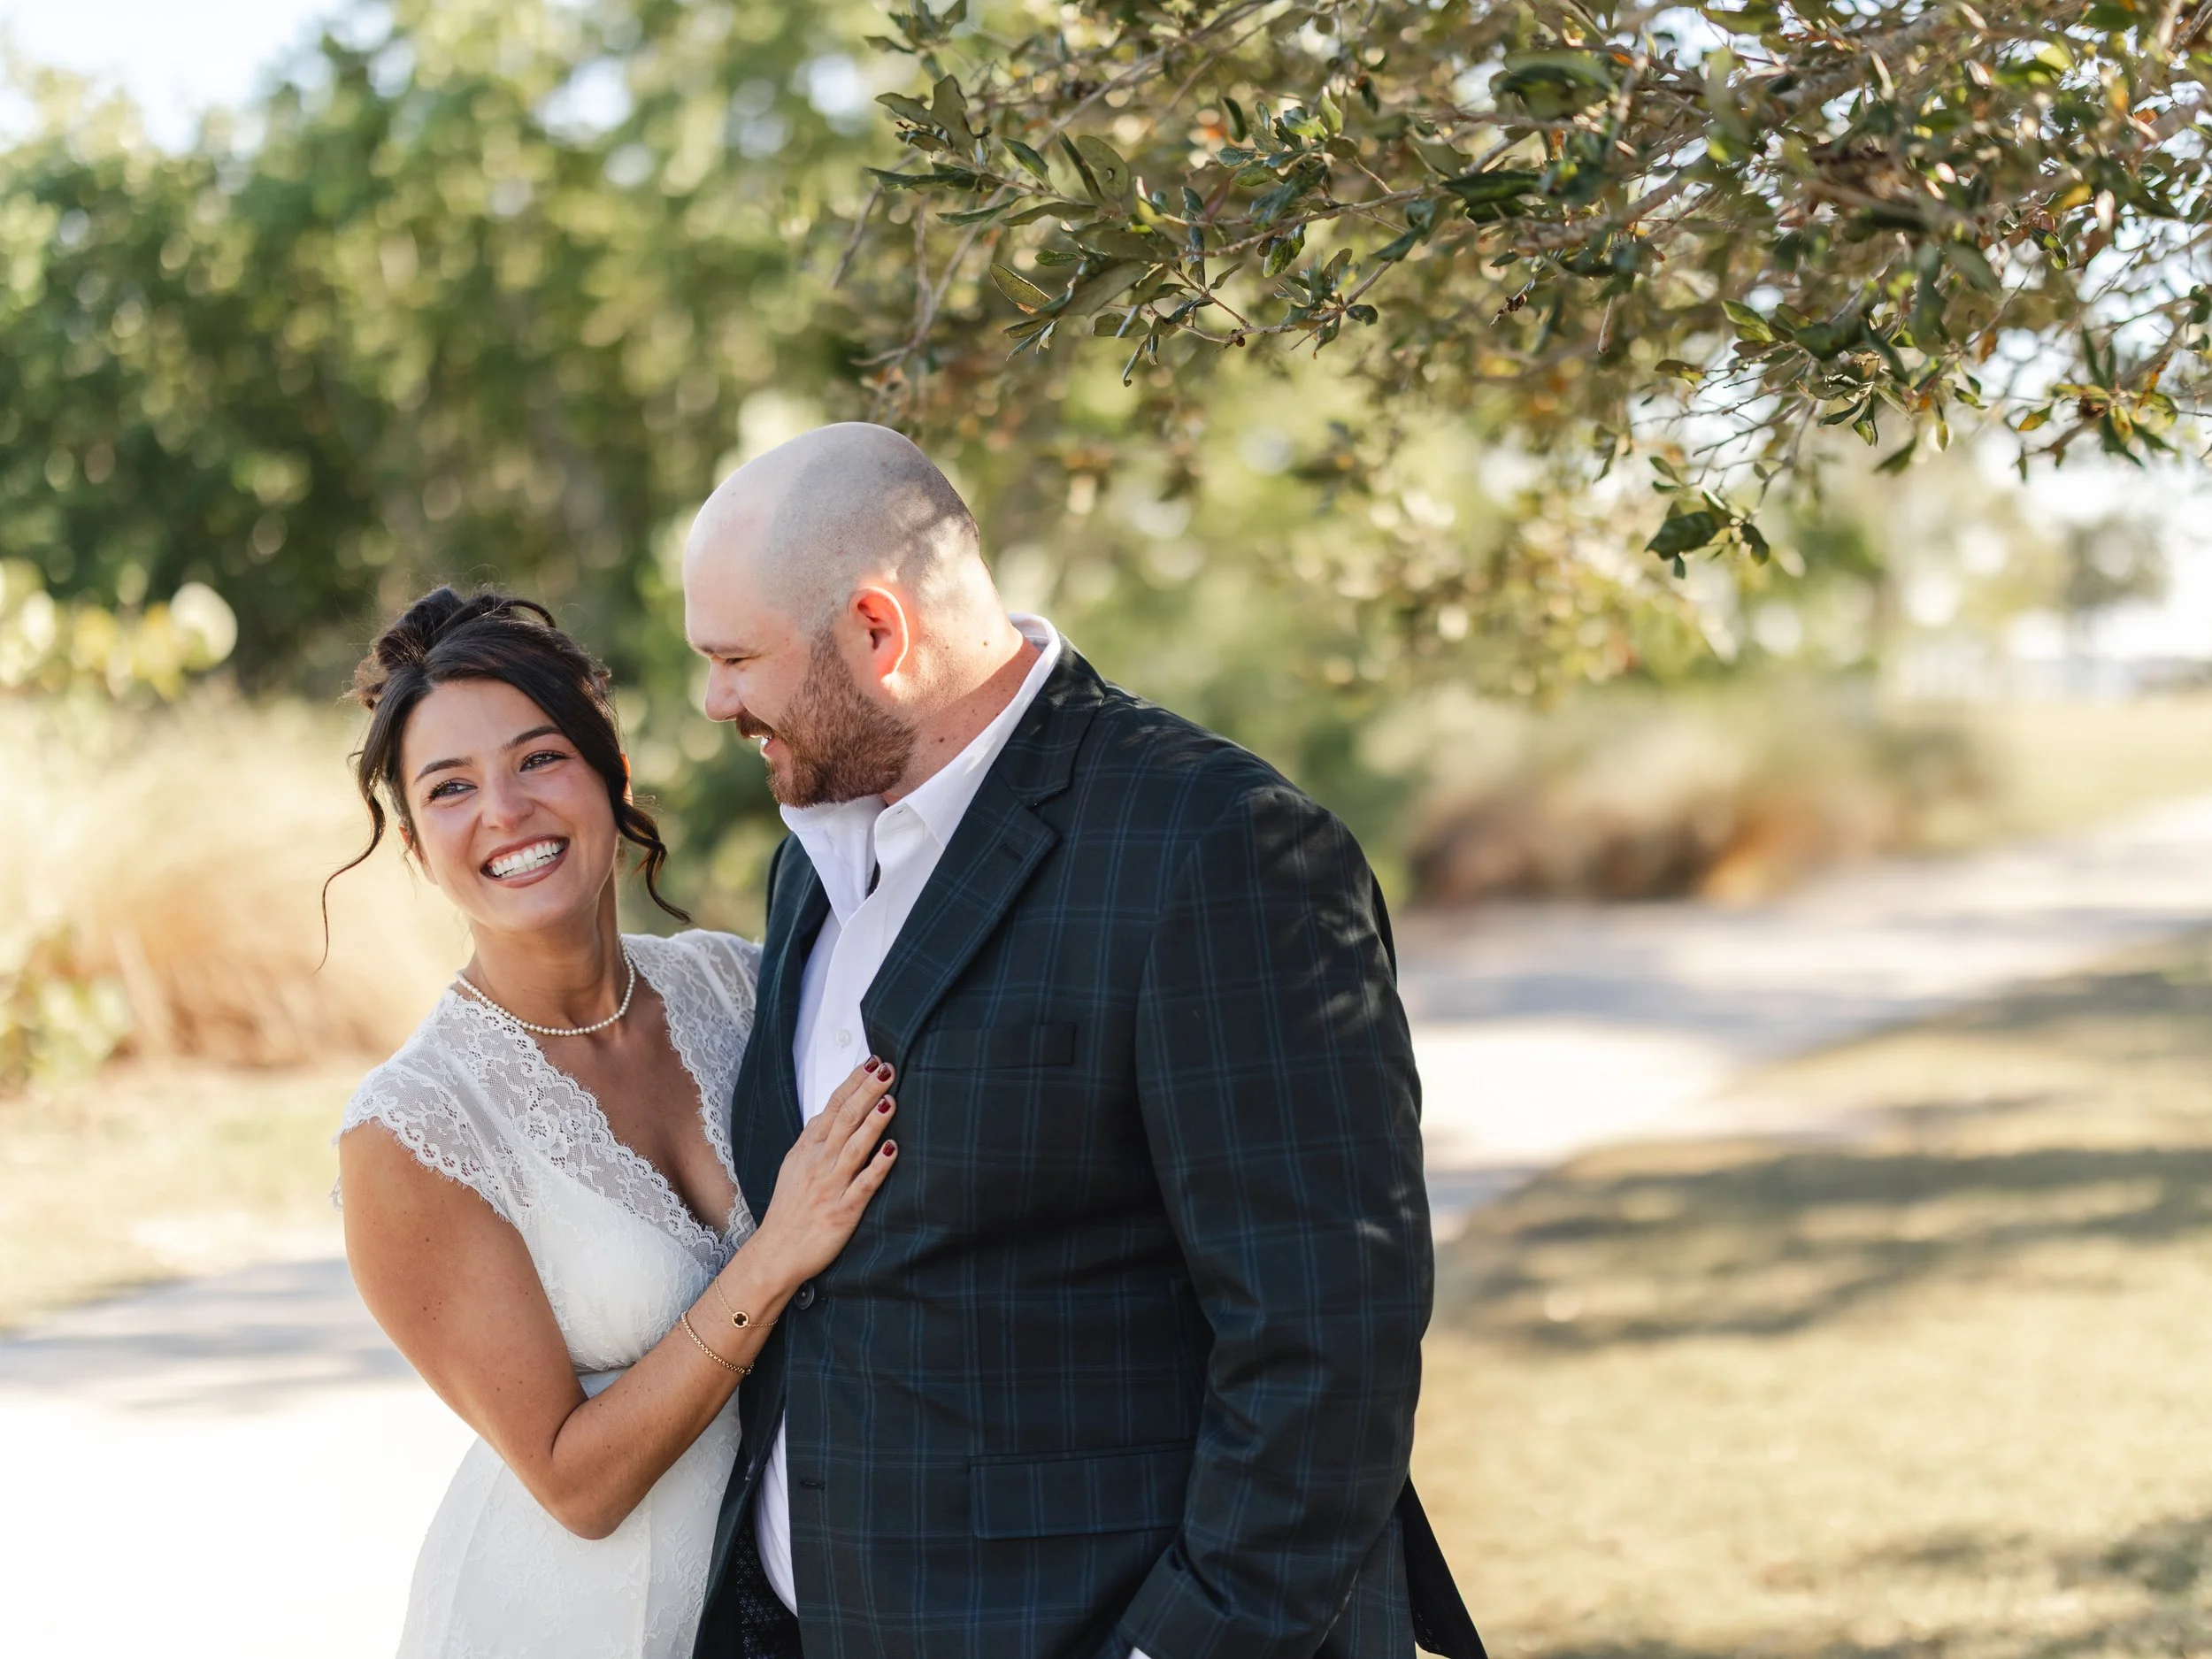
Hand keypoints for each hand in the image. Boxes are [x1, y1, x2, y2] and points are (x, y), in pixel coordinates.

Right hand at [749, 1058, 898, 1287]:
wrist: (776, 1253)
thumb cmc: (789, 1210)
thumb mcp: (794, 1167)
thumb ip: (813, 1140)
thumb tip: (828, 1113)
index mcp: (807, 1150)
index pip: (832, 1107)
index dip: (853, 1083)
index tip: (872, 1062)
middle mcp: (819, 1163)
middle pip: (845, 1119)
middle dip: (867, 1091)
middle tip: (887, 1069)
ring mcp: (831, 1186)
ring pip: (854, 1146)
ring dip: (874, 1121)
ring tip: (891, 1099)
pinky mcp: (843, 1211)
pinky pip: (864, 1184)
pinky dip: (878, 1166)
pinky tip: (893, 1149)